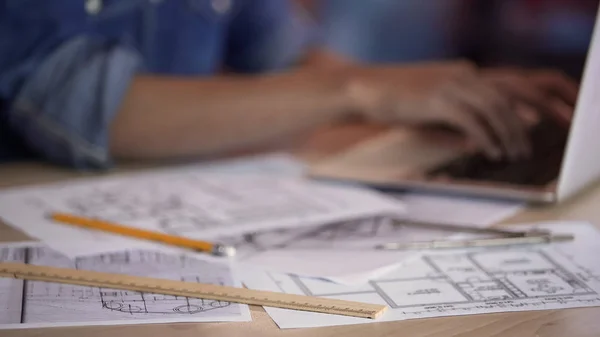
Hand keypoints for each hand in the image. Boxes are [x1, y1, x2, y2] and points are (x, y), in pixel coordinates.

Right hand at [345, 62, 577, 159]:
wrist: (363, 88)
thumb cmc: (392, 100)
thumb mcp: (429, 109)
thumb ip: (454, 121)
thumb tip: (477, 142)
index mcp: (461, 73)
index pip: (501, 90)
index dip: (519, 112)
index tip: (525, 133)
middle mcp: (461, 74)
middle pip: (504, 98)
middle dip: (519, 126)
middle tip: (524, 150)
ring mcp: (450, 84)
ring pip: (494, 108)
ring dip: (507, 133)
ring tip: (513, 154)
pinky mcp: (438, 99)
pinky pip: (472, 120)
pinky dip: (486, 137)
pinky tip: (490, 151)